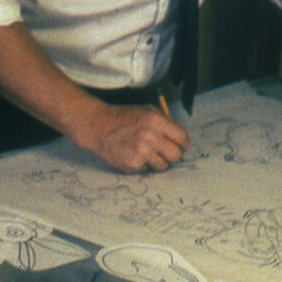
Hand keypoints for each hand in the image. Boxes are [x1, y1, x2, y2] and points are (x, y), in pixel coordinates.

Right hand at [75, 104, 189, 172]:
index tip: (179, 146)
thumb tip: (180, 138)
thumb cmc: (123, 118)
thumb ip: (165, 122)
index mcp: (157, 120)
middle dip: (173, 155)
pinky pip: (148, 170)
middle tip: (165, 153)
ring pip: (164, 166)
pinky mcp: (133, 163)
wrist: (98, 126)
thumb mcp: (147, 111)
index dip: (183, 144)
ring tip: (146, 153)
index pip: (183, 139)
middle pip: (176, 155)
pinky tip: (134, 155)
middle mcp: (151, 136)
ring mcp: (142, 151)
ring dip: (157, 161)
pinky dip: (143, 165)